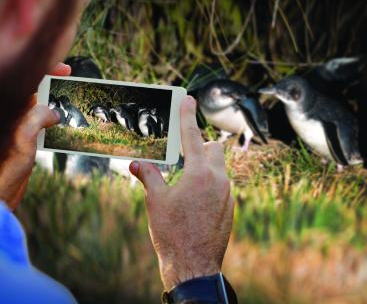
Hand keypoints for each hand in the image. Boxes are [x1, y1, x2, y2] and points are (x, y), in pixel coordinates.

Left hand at [0, 63, 70, 209]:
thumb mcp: (22, 137)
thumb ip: (37, 116)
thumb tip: (53, 112)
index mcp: (4, 107)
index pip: (25, 78)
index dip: (46, 70)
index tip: (66, 70)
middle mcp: (7, 114)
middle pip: (31, 90)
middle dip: (51, 85)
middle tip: (71, 85)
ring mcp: (14, 128)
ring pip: (36, 108)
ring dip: (53, 106)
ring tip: (71, 105)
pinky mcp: (19, 143)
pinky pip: (38, 125)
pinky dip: (50, 122)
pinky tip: (62, 125)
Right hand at [129, 96, 233, 290]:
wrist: (193, 267)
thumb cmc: (172, 234)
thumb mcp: (155, 202)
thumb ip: (148, 176)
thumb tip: (136, 163)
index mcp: (199, 174)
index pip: (192, 136)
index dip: (188, 115)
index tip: (188, 99)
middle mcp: (218, 180)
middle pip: (214, 149)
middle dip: (200, 146)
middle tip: (182, 156)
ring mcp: (227, 195)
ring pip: (218, 169)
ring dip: (203, 168)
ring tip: (183, 184)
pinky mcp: (229, 208)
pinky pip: (220, 187)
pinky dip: (208, 185)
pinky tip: (193, 202)